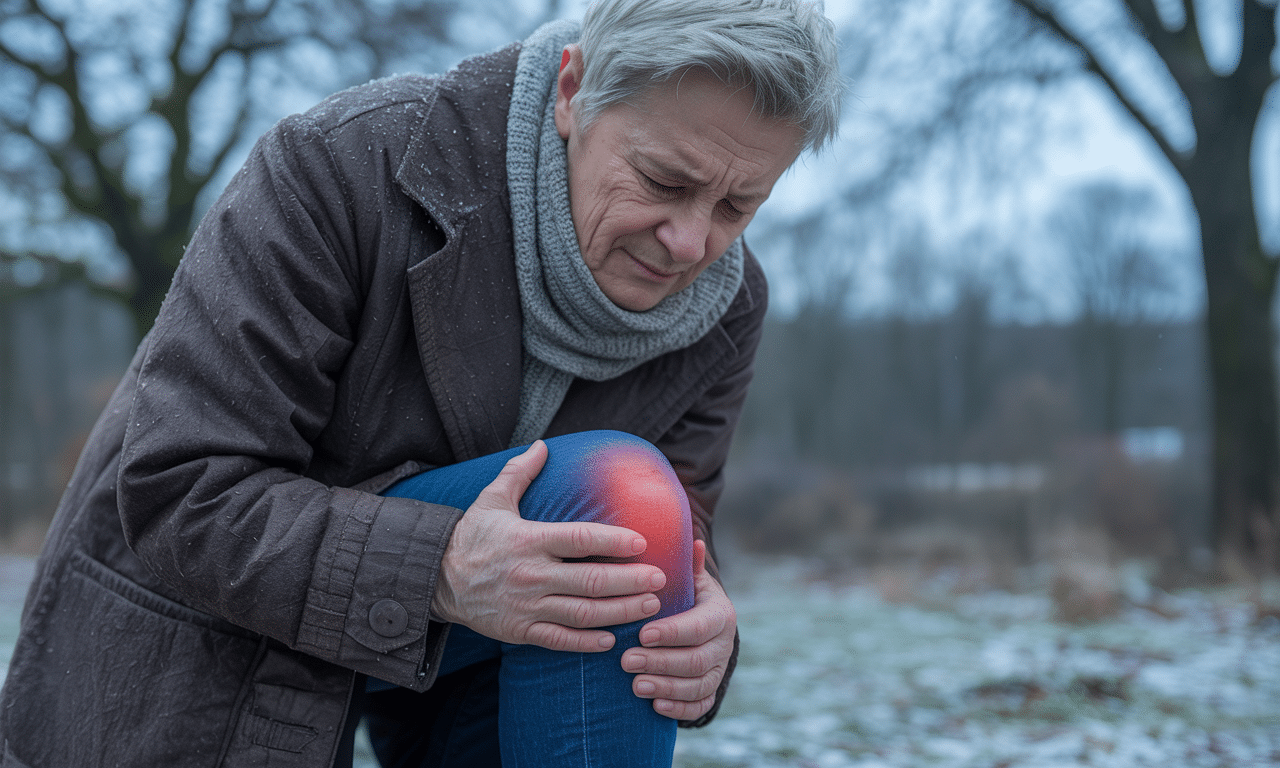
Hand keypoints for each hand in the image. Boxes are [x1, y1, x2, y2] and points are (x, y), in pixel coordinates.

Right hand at [432, 440, 666, 651]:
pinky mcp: (520, 630)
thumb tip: (543, 444)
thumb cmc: (472, 536)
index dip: (614, 540)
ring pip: (583, 613)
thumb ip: (520, 472)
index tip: (644, 542)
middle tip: (660, 579)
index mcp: (529, 540)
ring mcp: (526, 606)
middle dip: (630, 581)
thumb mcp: (492, 499)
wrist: (436, 578)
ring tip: (649, 607)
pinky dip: (588, 643)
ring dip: (620, 612)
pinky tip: (613, 638)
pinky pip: (560, 640)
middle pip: (591, 580)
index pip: (580, 539)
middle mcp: (531, 574)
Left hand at [621, 540, 736, 720]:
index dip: (672, 633)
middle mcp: (724, 643)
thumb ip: (687, 564)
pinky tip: (654, 706)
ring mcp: (719, 669)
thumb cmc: (686, 596)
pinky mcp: (711, 690)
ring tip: (635, 685)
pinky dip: (679, 709)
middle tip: (626, 660)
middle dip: (661, 662)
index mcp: (720, 613)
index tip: (641, 634)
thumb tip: (691, 540)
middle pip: (697, 660)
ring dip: (666, 687)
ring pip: (698, 685)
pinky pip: (700, 705)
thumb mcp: (688, 578)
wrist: (704, 624)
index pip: (699, 626)